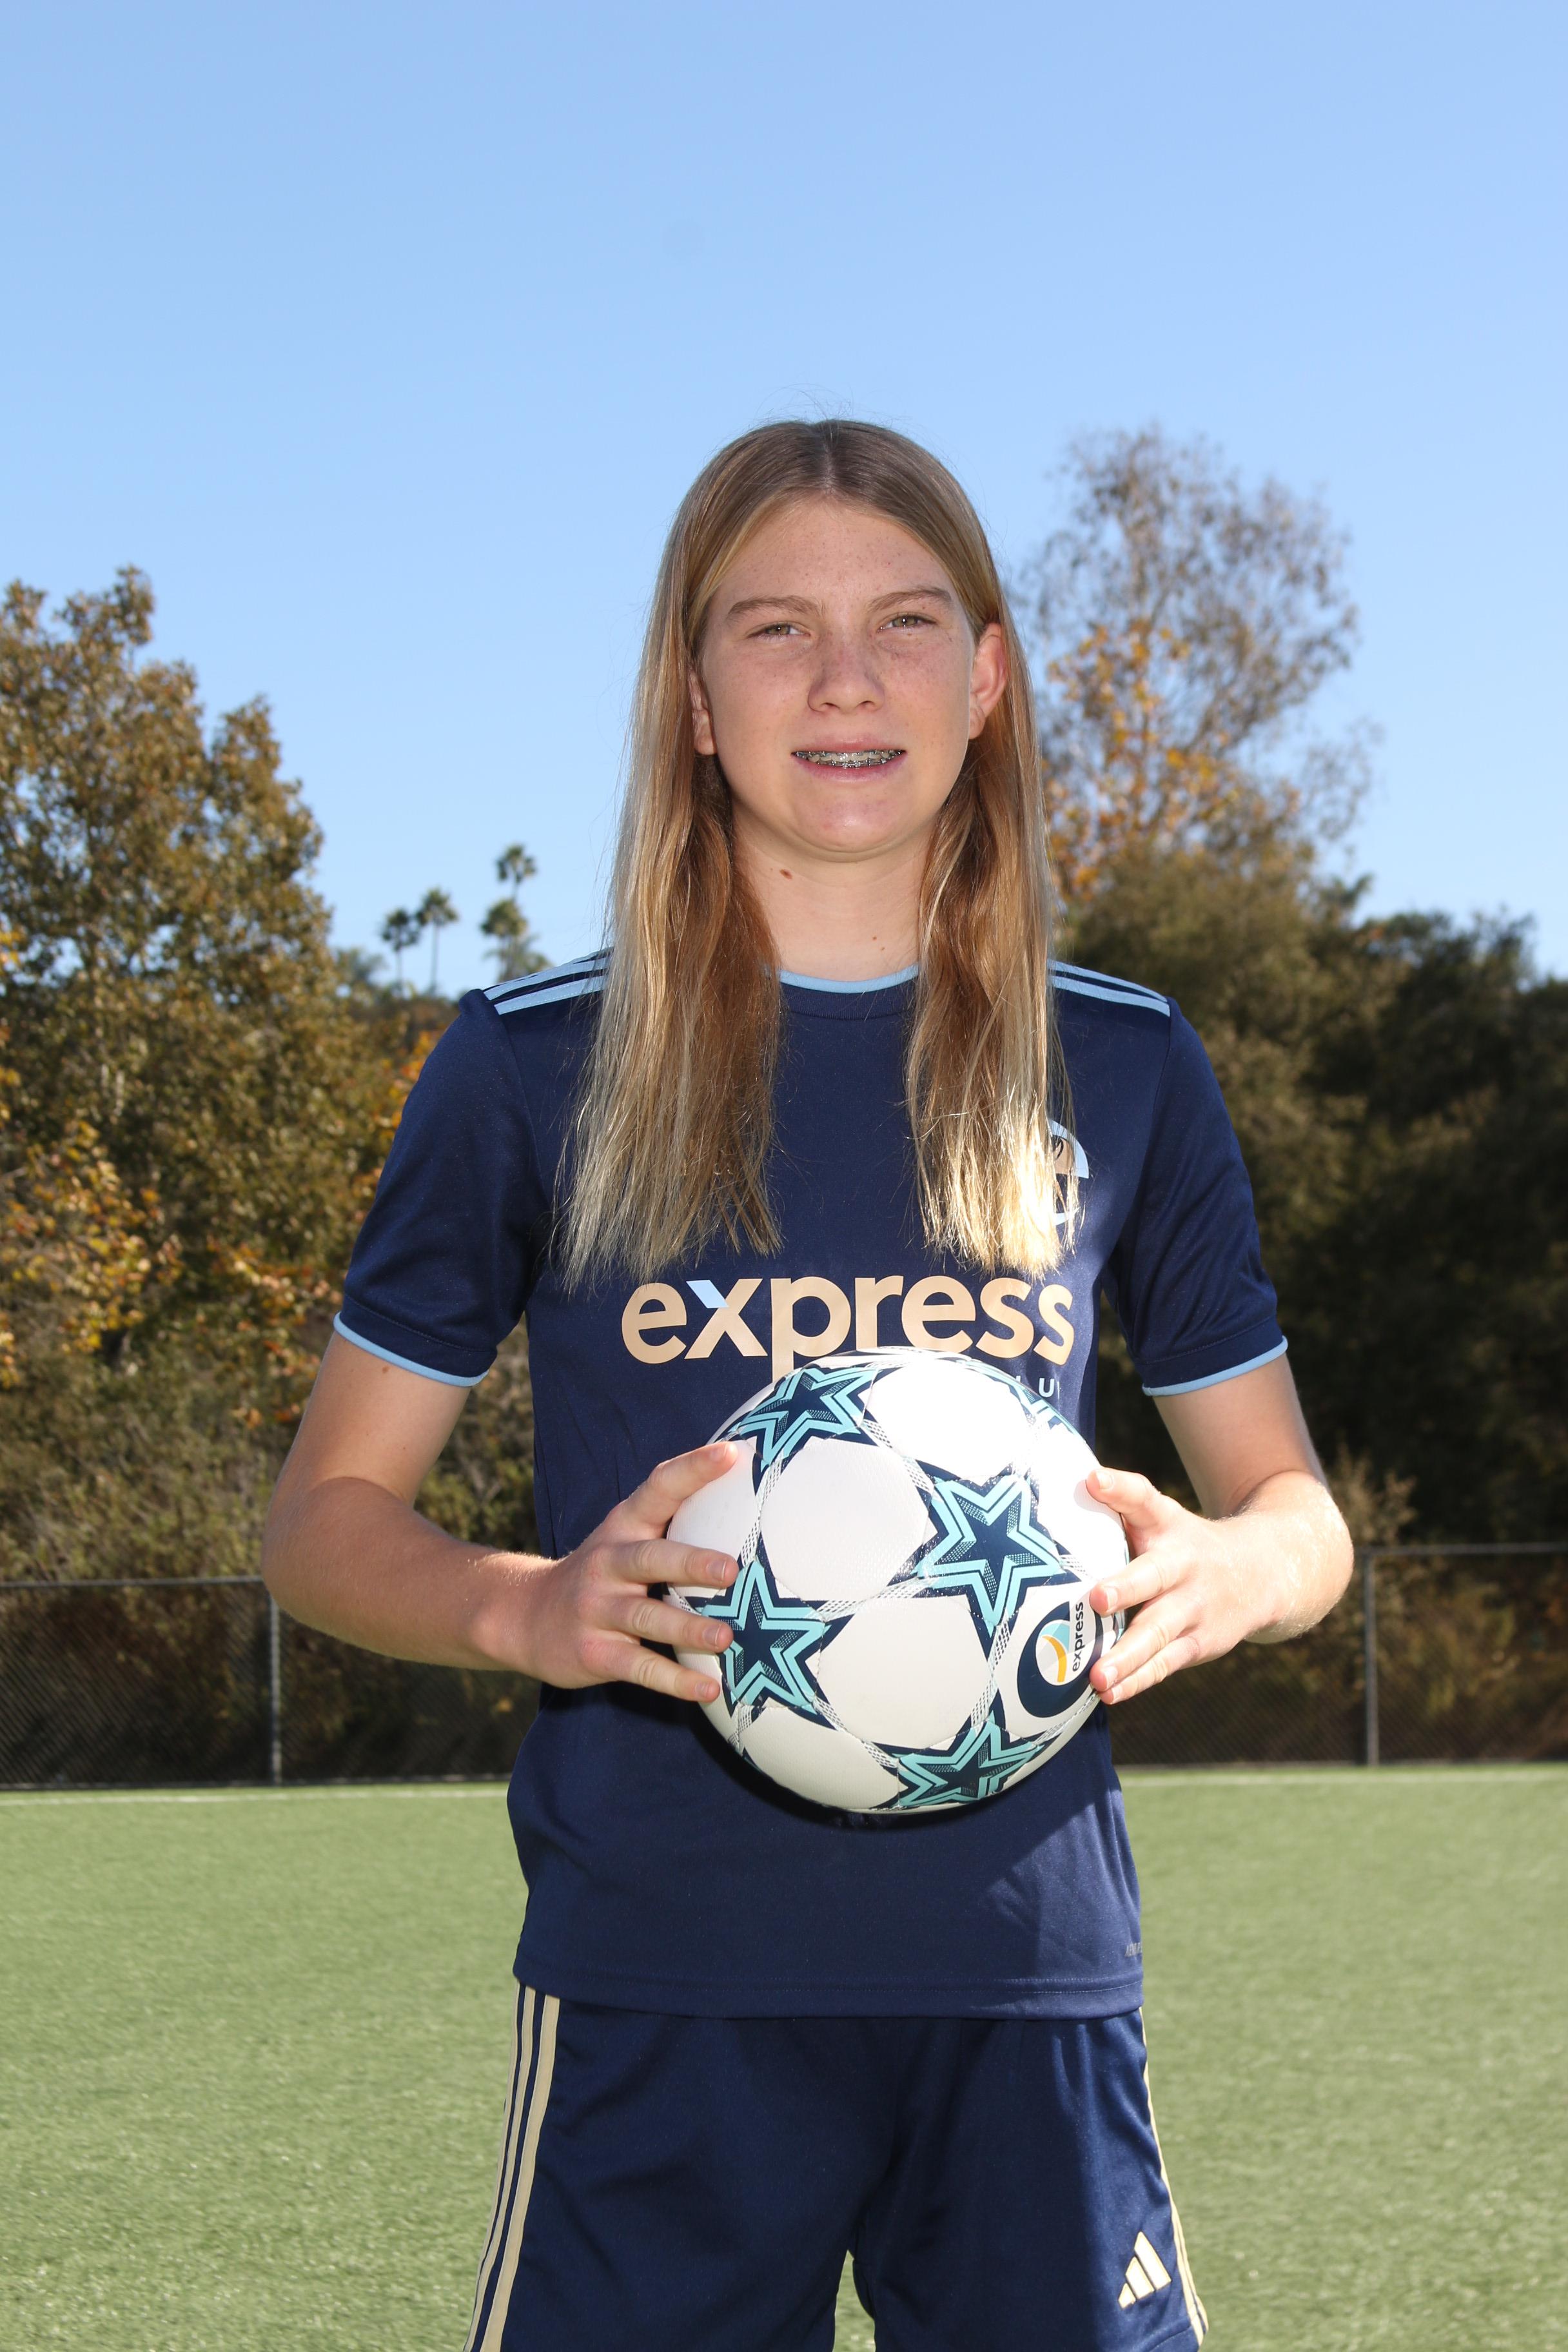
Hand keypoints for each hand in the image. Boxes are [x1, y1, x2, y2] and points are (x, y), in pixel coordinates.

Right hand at [516, 1444, 738, 1704]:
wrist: (523, 1616)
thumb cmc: (601, 1572)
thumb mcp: (624, 1536)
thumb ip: (672, 1516)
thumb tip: (741, 1483)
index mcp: (623, 1526)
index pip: (658, 1488)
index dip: (692, 1469)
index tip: (732, 1453)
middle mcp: (608, 1562)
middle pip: (649, 1558)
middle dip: (689, 1562)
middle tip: (731, 1569)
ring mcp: (597, 1609)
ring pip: (645, 1618)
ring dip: (687, 1628)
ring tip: (725, 1638)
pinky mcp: (593, 1653)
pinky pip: (638, 1668)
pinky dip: (674, 1681)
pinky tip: (707, 1688)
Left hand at [1083, 1466, 1261, 1704]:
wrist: (1260, 1573)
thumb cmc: (1182, 1544)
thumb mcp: (1159, 1517)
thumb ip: (1118, 1505)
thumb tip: (1066, 1484)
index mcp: (1167, 1526)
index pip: (1144, 1499)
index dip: (1120, 1488)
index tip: (1094, 1480)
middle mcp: (1182, 1564)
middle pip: (1153, 1575)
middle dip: (1126, 1587)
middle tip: (1098, 1599)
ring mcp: (1192, 1607)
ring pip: (1158, 1631)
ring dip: (1127, 1655)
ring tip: (1097, 1675)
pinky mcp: (1197, 1642)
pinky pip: (1164, 1663)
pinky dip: (1137, 1680)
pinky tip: (1109, 1692)